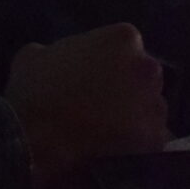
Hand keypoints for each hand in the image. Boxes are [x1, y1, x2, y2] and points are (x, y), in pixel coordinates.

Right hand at [5, 25, 167, 188]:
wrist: (39, 145)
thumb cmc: (36, 94)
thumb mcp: (33, 58)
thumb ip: (54, 51)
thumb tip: (53, 59)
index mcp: (123, 38)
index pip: (123, 46)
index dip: (106, 63)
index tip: (91, 78)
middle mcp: (148, 67)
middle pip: (141, 75)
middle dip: (126, 86)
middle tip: (99, 104)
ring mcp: (156, 104)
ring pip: (149, 106)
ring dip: (134, 114)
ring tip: (106, 131)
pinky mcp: (156, 140)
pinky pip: (151, 139)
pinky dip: (138, 144)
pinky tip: (116, 150)